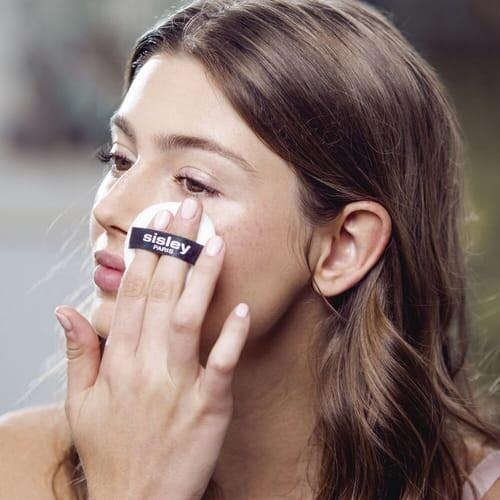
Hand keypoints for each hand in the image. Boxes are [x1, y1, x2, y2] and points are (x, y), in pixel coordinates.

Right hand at [54, 197, 249, 499]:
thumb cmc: (110, 451)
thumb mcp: (80, 403)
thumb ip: (77, 351)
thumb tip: (65, 309)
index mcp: (119, 359)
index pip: (132, 293)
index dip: (146, 253)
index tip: (158, 220)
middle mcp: (146, 365)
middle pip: (160, 294)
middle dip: (174, 247)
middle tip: (188, 208)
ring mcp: (177, 385)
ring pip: (186, 320)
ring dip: (201, 279)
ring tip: (214, 240)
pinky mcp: (207, 407)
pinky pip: (220, 366)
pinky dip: (230, 337)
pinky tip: (243, 308)